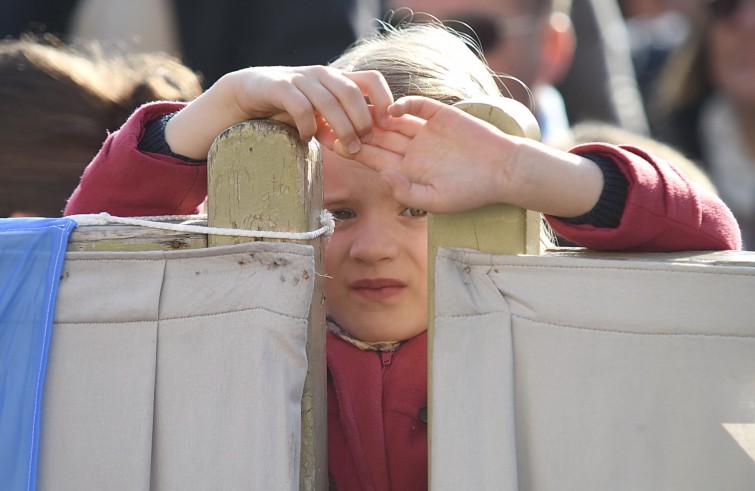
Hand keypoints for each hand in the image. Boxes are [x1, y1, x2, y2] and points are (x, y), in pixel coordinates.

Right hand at [166, 66, 393, 159]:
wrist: (247, 95)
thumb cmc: (290, 109)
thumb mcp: (320, 116)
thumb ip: (341, 124)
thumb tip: (369, 145)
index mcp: (337, 78)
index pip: (371, 80)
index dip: (384, 99)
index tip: (386, 125)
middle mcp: (321, 74)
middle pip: (352, 92)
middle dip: (361, 121)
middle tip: (362, 145)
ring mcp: (300, 78)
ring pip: (328, 101)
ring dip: (341, 128)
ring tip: (344, 149)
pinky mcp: (278, 86)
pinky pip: (300, 106)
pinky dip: (308, 125)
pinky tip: (307, 139)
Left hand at [336, 96, 521, 212]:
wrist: (504, 171)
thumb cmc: (471, 192)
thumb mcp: (436, 201)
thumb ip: (406, 191)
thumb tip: (381, 175)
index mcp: (407, 170)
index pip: (372, 158)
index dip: (351, 150)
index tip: (331, 143)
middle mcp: (412, 149)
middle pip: (376, 137)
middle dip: (354, 128)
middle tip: (332, 118)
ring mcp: (425, 131)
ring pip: (392, 120)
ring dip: (374, 114)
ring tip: (355, 109)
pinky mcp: (441, 116)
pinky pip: (417, 106)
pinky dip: (404, 104)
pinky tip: (393, 109)